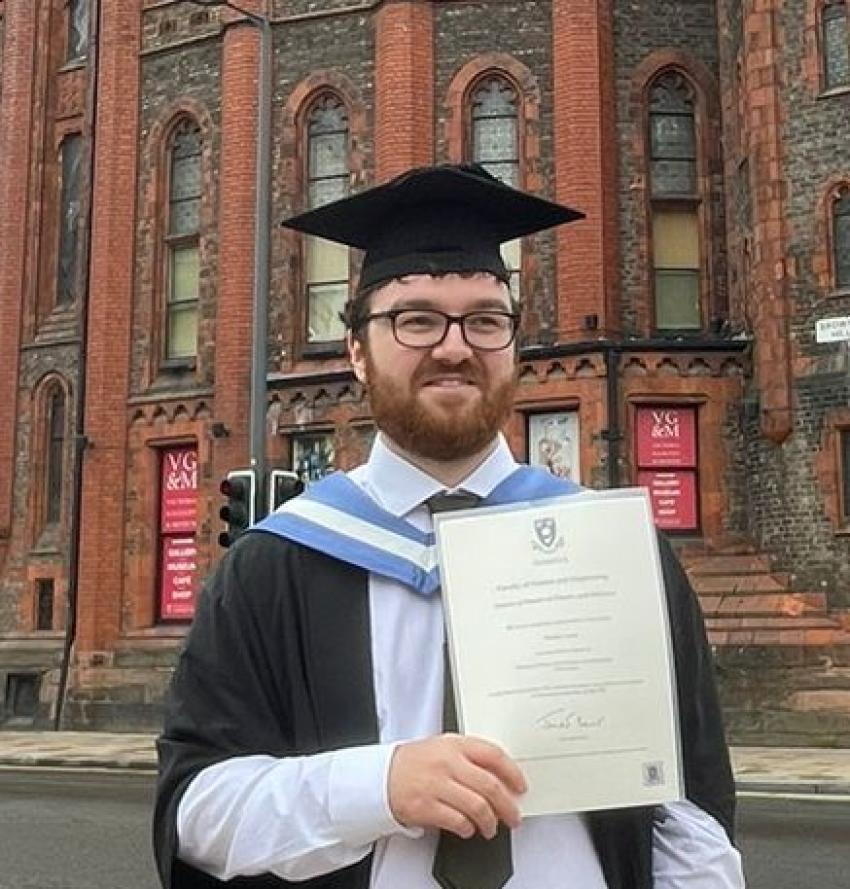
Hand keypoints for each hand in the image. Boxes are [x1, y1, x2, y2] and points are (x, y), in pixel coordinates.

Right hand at [388, 734, 526, 839]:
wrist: (382, 776)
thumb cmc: (416, 762)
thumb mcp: (443, 747)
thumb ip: (470, 756)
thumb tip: (501, 776)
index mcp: (454, 745)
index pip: (492, 755)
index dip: (512, 772)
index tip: (520, 786)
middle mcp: (447, 763)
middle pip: (490, 786)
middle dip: (507, 805)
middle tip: (513, 816)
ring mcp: (436, 785)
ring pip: (477, 807)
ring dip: (490, 822)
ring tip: (490, 827)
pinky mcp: (426, 807)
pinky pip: (458, 822)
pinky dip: (467, 829)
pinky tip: (468, 829)